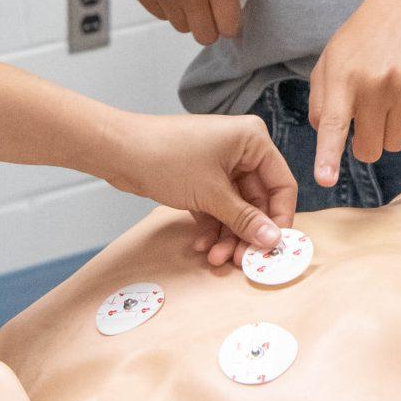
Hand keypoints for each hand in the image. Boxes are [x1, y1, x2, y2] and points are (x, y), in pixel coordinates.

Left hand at [112, 112, 296, 269]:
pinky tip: (201, 245)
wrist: (119, 150)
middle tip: (241, 260)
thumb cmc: (167, 157)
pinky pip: (217, 207)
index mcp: (253, 140)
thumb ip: (245, 219)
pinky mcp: (201, 178)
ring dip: (228, 235)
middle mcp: (241, 150)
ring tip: (215, 257)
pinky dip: (212, 226)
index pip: (282, 184)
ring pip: (236, 208)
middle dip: (247, 232)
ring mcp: (220, 164)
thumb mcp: (212, 194)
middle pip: (258, 201)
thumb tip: (273, 241)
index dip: (280, 218)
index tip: (273, 248)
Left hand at [307, 0, 400, 188]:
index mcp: (342, 77)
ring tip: (388, 99)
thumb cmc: (362, 41)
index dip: (328, 155)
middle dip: (366, 143)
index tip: (325, 179)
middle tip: (366, 118)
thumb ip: (320, 102)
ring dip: (390, 132)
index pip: (333, 124)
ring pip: (396, 144)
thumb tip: (326, 138)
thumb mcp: (330, 61)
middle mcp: (375, 83)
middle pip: (370, 149)